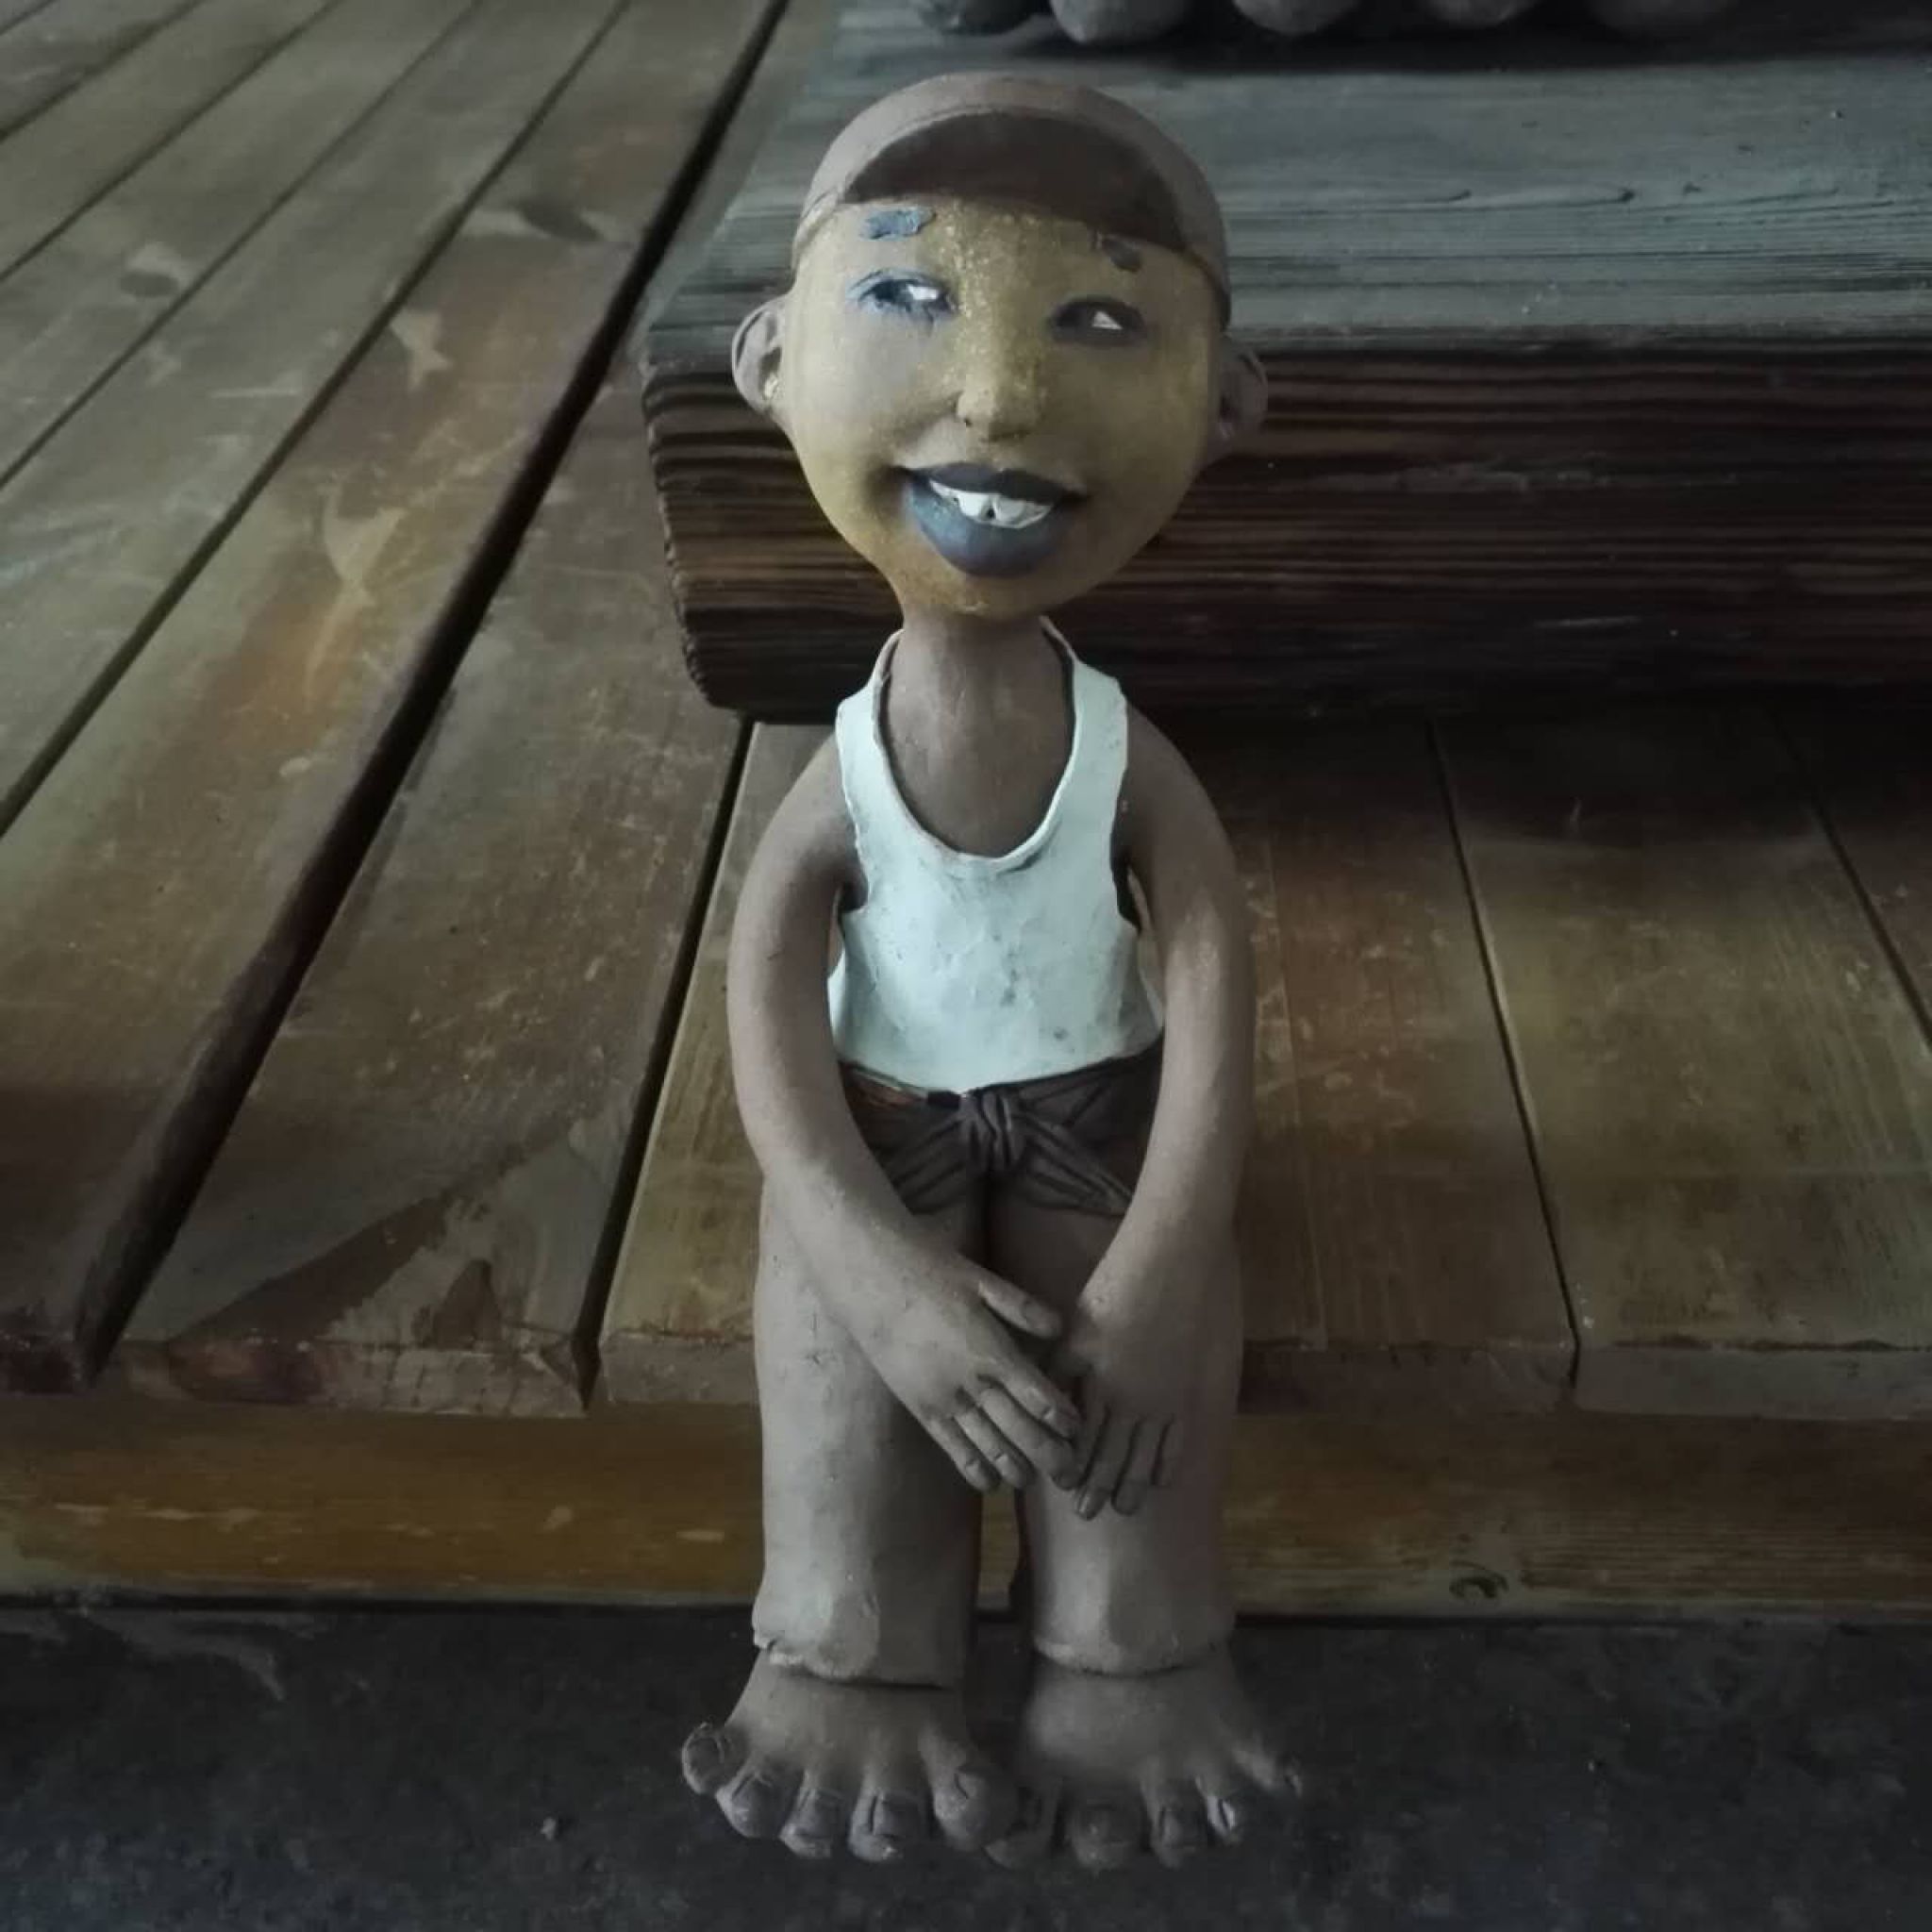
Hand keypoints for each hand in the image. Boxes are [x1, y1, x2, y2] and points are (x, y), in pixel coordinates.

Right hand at [838, 1240, 1081, 1494]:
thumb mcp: (981, 1279)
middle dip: (1046, 1452)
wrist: (869, 1280)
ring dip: (1013, 1465)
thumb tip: (1060, 1329)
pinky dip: (971, 1466)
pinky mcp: (918, 1406)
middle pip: (1016, 1426)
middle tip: (1070, 1474)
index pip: (1035, 1392)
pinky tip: (989, 1484)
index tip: (1078, 1430)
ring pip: (985, 1442)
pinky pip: (949, 1444)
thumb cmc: (929, 1270)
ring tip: (1035, 1483)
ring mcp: (942, 1397)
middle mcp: (969, 1381)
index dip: (1059, 1415)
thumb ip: (1022, 1307)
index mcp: (990, 1348)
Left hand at [1052, 1258, 1196, 1519]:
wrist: (1168, 1269)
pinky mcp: (1186, 1392)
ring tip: (1122, 1508)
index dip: (1071, 1468)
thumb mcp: (1076, 1331)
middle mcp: (1130, 1403)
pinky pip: (1178, 1440)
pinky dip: (1168, 1464)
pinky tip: (1161, 1481)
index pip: (1080, 1441)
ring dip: (1131, 1486)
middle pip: (1111, 1457)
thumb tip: (1044, 1403)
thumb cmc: (1113, 1291)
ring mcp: (1162, 1401)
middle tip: (1087, 1513)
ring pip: (1145, 1457)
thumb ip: (1060, 1369)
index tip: (1063, 1489)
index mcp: (1098, 1386)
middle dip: (1096, 1488)